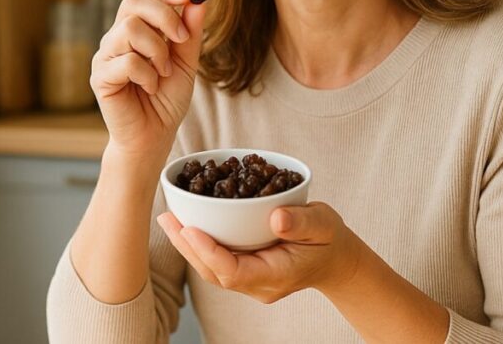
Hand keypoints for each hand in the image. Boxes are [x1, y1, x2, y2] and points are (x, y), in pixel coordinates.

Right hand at [91, 0, 209, 157]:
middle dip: (164, 16)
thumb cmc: (167, 99)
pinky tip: (150, 87)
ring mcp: (106, 54)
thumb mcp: (186, 62)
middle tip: (180, 41)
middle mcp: (119, 35)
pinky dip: (147, 74)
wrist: (154, 136)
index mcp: (140, 27)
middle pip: (134, 1)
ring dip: (157, 51)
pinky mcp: (100, 76)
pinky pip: (126, 61)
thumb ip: (190, 31)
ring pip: (130, 29)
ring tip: (163, 73)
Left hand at [157, 202, 362, 303]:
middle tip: (167, 218)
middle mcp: (258, 284)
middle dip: (187, 246)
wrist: (335, 260)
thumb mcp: (324, 224)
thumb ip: (303, 222)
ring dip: (188, 245)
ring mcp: (251, 281)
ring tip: (168, 218)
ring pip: (211, 269)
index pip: (233, 271)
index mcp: (276, 276)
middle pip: (213, 272)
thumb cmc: (329, 239)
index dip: (208, 251)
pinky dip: (199, 244)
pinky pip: (217, 262)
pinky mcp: (246, 270)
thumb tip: (276, 217)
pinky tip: (186, 224)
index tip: (190, 228)